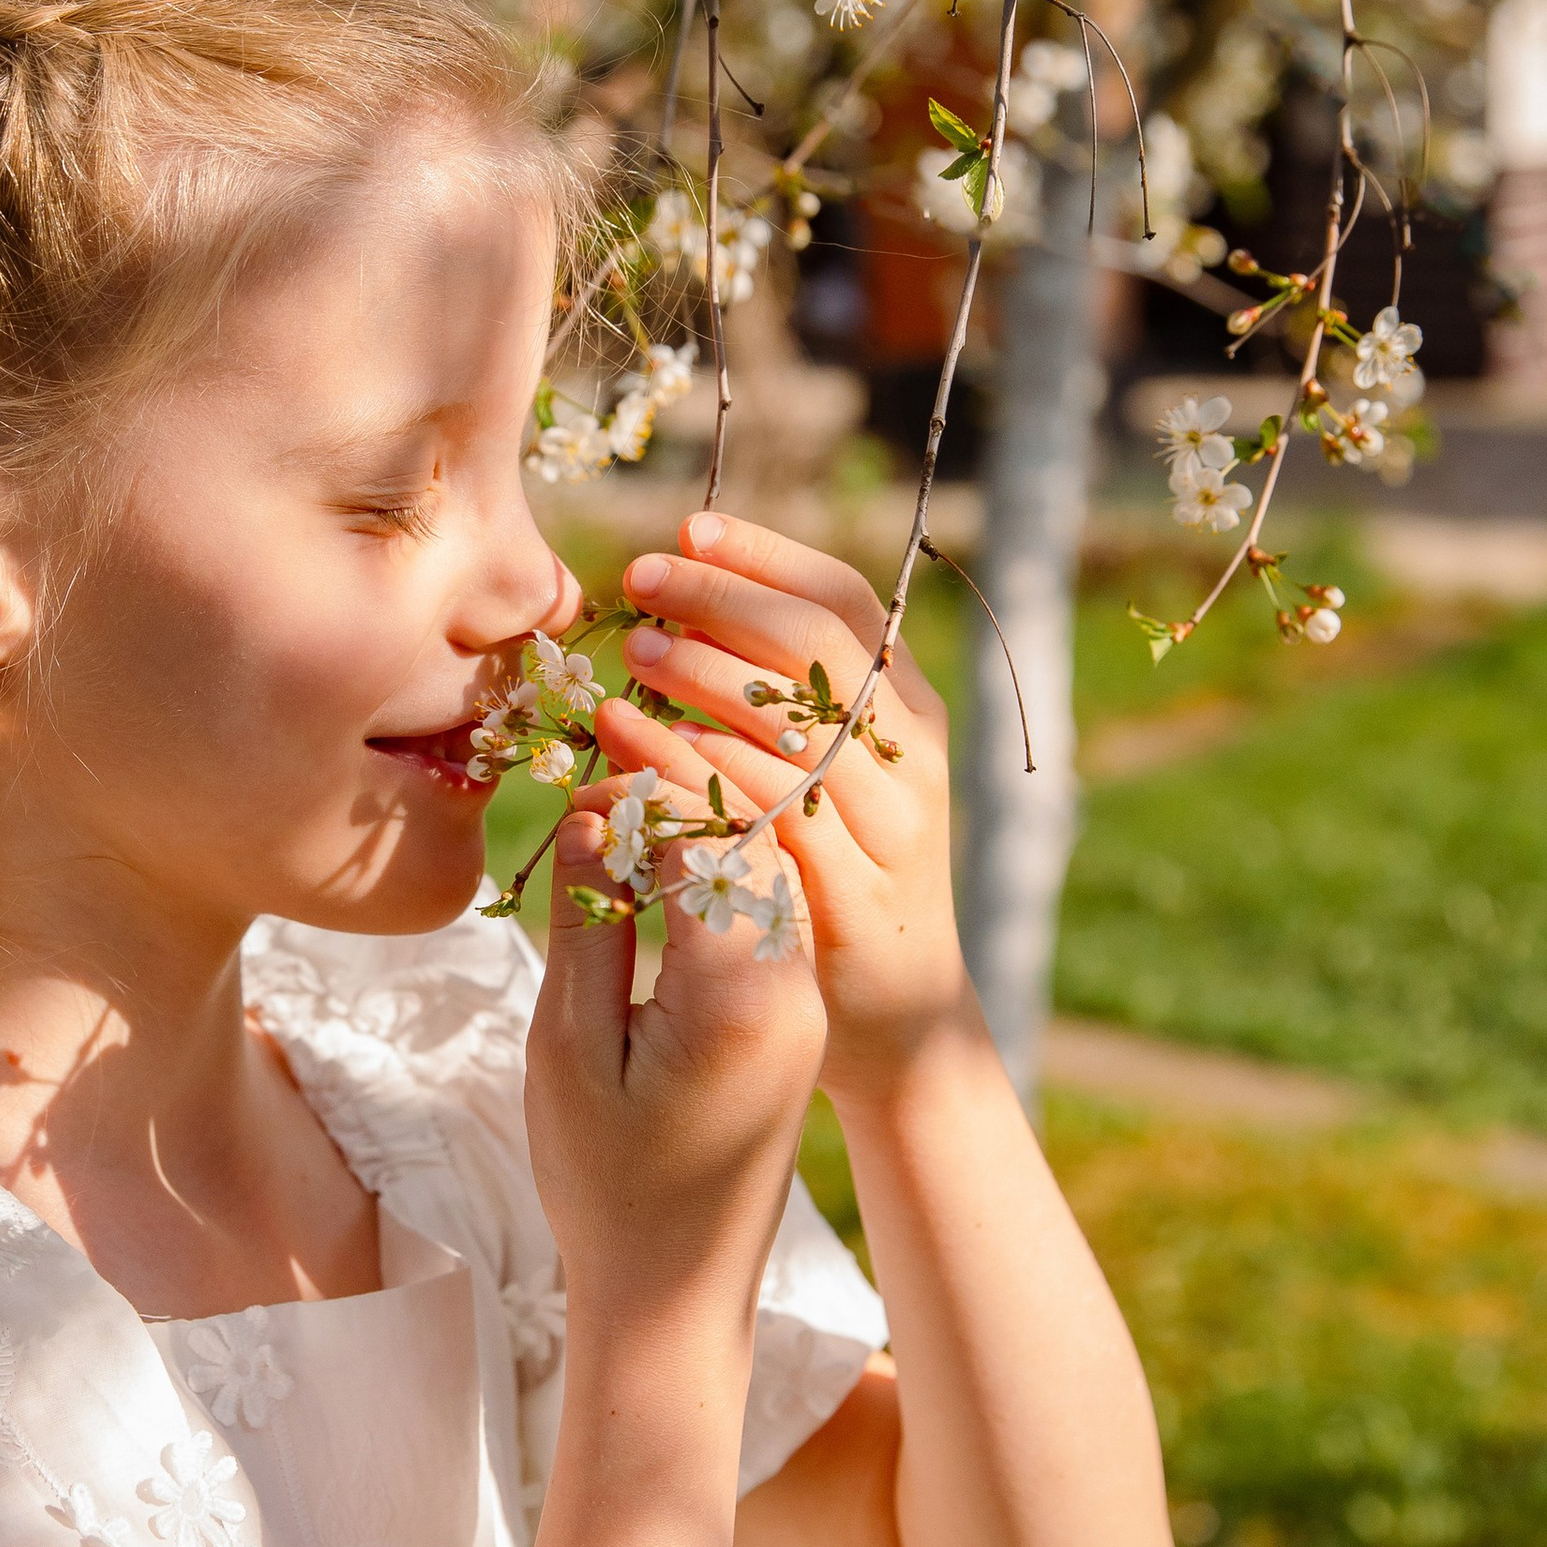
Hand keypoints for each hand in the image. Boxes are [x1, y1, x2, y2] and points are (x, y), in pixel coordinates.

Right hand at [524, 790, 823, 1336]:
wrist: (675, 1297)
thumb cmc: (606, 1186)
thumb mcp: (570, 1049)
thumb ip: (585, 923)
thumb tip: (587, 811)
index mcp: (744, 991)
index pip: (711, 831)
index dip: (647, 781)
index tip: (583, 761)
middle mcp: (796, 986)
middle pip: (757, 835)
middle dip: (686, 779)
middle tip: (608, 749)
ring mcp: (805, 1002)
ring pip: (768, 867)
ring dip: (704, 820)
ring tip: (628, 797)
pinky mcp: (797, 1020)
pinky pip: (766, 912)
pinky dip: (718, 869)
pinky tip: (660, 863)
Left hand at [604, 509, 968, 1107]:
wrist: (895, 1017)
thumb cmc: (832, 876)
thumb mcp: (820, 776)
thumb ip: (779, 701)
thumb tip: (688, 608)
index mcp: (904, 707)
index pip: (844, 601)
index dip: (767, 558)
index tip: (687, 529)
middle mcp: (910, 754)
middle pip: (821, 647)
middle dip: (724, 602)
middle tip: (640, 583)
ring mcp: (891, 824)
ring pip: (800, 724)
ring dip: (709, 677)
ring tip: (636, 650)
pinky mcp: (854, 893)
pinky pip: (778, 814)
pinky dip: (710, 773)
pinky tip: (650, 750)